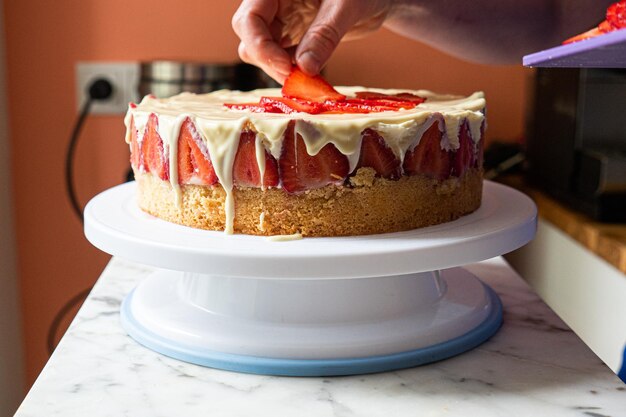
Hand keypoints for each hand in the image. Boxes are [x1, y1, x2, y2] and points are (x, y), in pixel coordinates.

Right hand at [232, 0, 392, 82]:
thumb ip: (325, 35)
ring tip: (311, 79)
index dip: (262, 47)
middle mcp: (272, 2)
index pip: (248, 19)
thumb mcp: (347, 6)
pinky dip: (292, 70)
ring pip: (262, 52)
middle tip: (300, 79)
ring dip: (281, 70)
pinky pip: (280, 57)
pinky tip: (312, 74)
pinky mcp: (291, 35)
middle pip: (250, 38)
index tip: (288, 67)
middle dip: (270, 62)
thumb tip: (305, 68)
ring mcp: (280, 19)